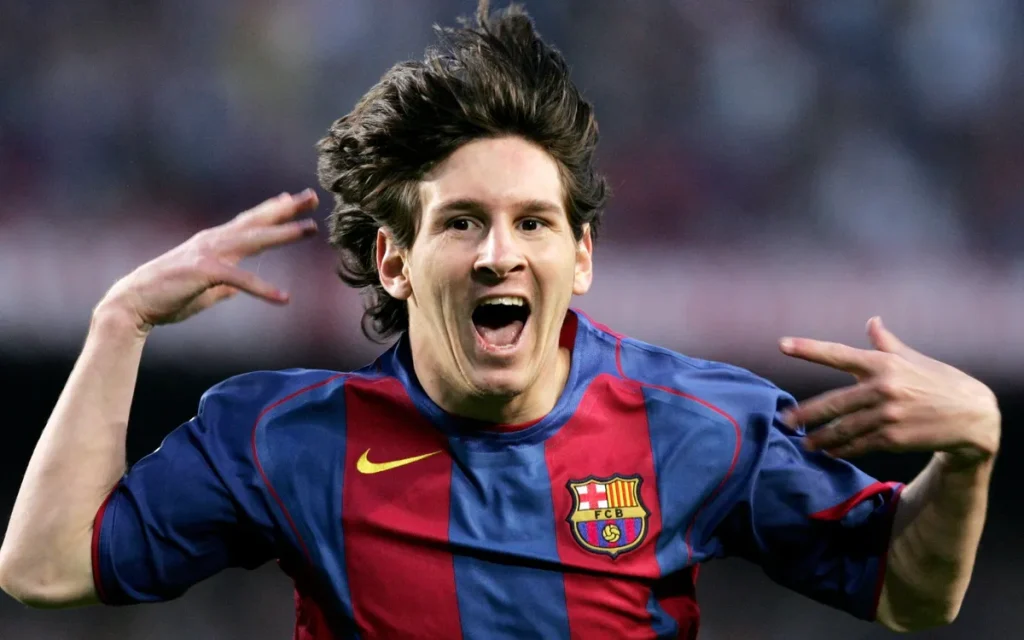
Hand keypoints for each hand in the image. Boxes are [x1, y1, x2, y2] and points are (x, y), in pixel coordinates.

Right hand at [97, 190, 319, 334]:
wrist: (133, 304)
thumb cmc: (167, 297)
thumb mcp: (205, 290)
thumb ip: (225, 287)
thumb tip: (239, 288)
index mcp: (214, 243)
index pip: (249, 222)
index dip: (273, 210)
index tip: (294, 198)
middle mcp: (213, 241)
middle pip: (257, 221)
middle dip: (286, 209)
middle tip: (312, 196)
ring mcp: (208, 253)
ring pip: (254, 240)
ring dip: (284, 234)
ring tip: (310, 228)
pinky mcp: (204, 272)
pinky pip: (240, 279)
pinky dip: (263, 288)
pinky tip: (284, 298)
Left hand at [778, 317, 1000, 467]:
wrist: (973, 416)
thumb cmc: (939, 382)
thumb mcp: (913, 358)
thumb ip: (886, 342)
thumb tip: (871, 320)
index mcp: (882, 363)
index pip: (838, 353)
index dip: (809, 348)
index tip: (782, 344)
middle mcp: (882, 387)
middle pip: (833, 403)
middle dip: (805, 413)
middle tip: (785, 420)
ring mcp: (887, 415)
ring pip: (843, 429)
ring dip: (821, 438)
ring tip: (805, 443)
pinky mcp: (893, 438)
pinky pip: (859, 444)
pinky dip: (843, 450)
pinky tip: (831, 453)